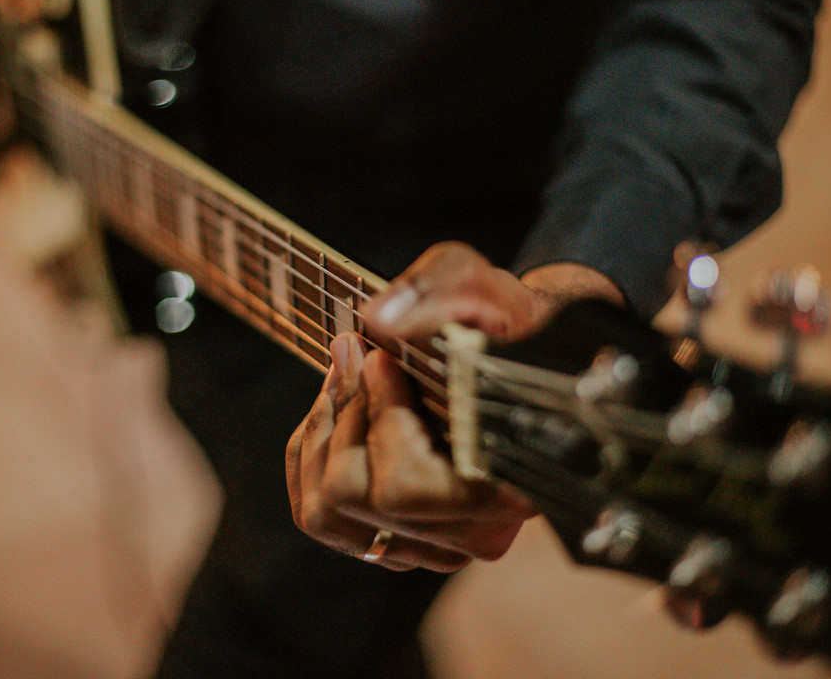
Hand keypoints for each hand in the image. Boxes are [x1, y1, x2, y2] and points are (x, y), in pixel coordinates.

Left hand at [286, 242, 623, 570]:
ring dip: (320, 434)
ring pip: (327, 514)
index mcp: (510, 485)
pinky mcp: (401, 541)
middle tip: (350, 351)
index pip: (406, 486)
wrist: (519, 356)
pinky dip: (311, 455)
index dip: (380, 418)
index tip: (379, 358)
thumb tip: (380, 319)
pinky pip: (320, 515)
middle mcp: (476, 532)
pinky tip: (337, 407)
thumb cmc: (500, 320)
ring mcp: (436, 546)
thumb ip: (440, 290)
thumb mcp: (479, 284)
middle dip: (343, 415)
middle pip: (357, 499)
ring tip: (343, 372)